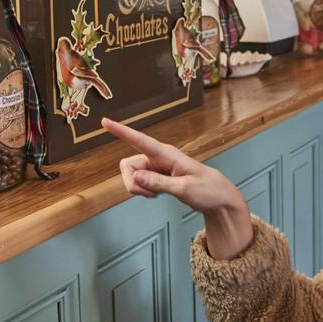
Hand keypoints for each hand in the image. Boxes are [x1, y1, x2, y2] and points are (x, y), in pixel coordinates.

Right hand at [103, 116, 252, 260]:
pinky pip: (138, 183)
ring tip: (158, 194)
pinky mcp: (155, 177)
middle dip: (132, 183)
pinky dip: (143, 192)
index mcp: (166, 154)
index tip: (105, 122)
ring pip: (131, 176)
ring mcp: (155, 168)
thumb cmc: (207, 189)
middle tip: (151, 194)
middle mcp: (157, 158)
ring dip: (139, 189)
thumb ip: (159, 184)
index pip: (139, 139)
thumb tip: (136, 178)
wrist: (218, 199)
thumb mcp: (184, 189)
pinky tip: (157, 194)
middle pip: (128, 166)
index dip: (121, 131)